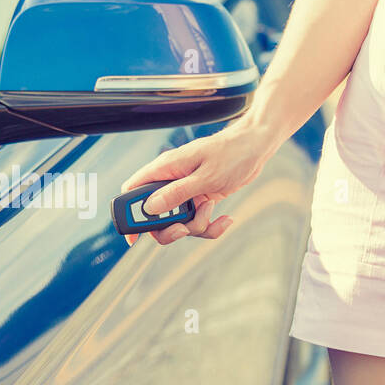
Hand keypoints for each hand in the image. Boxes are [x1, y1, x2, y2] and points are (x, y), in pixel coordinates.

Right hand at [119, 123, 271, 245]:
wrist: (256, 147)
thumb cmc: (231, 153)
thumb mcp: (205, 176)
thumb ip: (177, 193)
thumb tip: (150, 208)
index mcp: (164, 170)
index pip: (133, 192)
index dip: (128, 215)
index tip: (133, 237)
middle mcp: (170, 182)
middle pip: (154, 216)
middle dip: (169, 228)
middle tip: (185, 228)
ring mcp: (185, 192)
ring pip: (177, 222)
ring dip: (195, 225)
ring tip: (211, 208)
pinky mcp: (199, 199)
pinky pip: (197, 222)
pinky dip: (210, 226)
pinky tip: (225, 218)